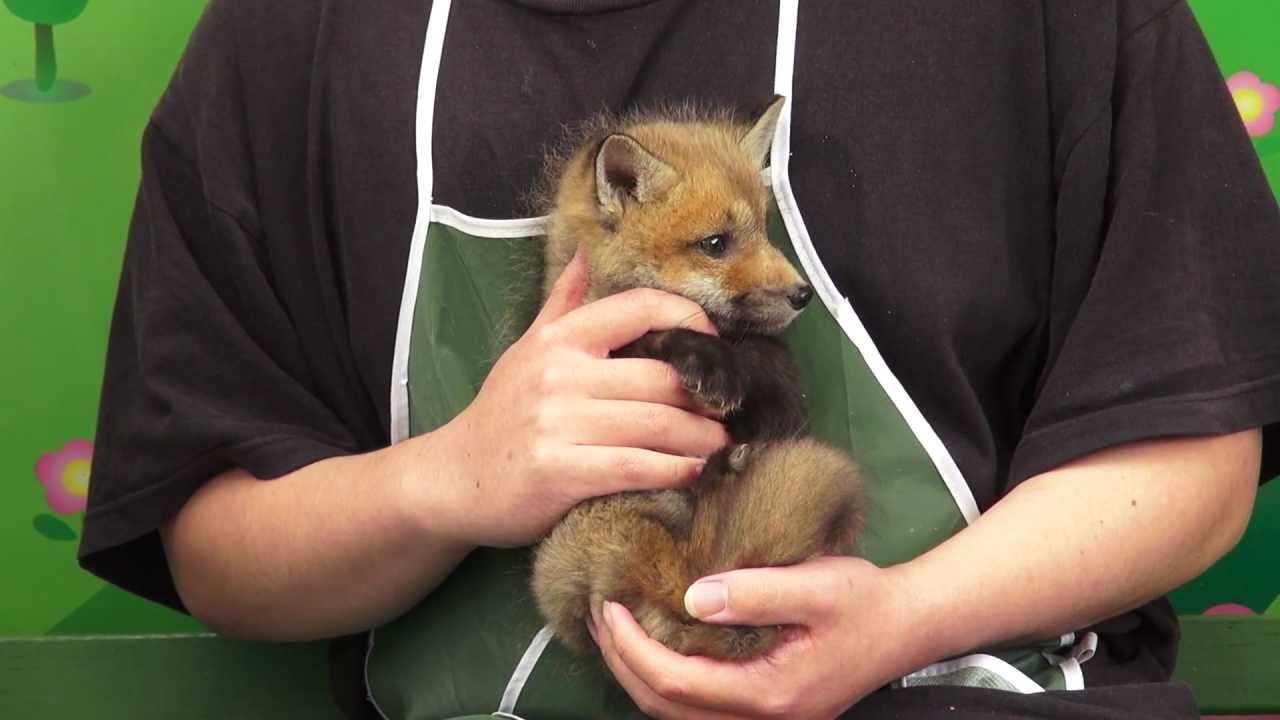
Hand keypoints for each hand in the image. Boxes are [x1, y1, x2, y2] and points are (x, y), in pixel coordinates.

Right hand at [430, 244, 730, 547]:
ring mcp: (557, 423)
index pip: (639, 308)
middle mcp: (559, 374)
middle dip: (705, 397)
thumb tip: (589, 250)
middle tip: (728, 409)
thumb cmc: (501, 414)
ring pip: (656, 424)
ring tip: (719, 443)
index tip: (713, 343)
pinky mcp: (559, 471)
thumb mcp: (527, 349)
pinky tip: (692, 472)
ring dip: (701, 438)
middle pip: (660, 376)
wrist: (454, 479)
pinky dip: (674, 471)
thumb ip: (564, 302)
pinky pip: (635, 466)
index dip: (687, 319)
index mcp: (559, 338)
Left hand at [589, 556, 930, 719]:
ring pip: (677, 714)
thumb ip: (755, 592)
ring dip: (639, 674)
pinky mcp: (765, 710)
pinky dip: (665, 682)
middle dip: (623, 661)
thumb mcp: (816, 585)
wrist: (906, 626)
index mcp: (769, 692)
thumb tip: (691, 596)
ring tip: (616, 628)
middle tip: (600, 613)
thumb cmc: (864, 602)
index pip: (676, 682)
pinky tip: (654, 646)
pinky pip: (697, 709)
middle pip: (665, 706)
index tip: (610, 605)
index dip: (632, 647)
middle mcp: (762, 718)